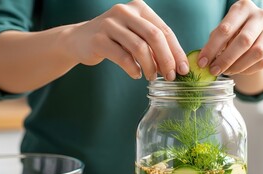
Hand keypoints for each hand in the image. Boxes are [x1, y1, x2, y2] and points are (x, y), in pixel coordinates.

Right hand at [66, 0, 187, 79]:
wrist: (79, 40)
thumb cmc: (114, 40)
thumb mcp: (136, 35)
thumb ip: (154, 44)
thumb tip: (177, 65)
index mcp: (139, 8)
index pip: (164, 30)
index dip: (176, 52)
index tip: (183, 69)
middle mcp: (125, 11)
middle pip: (154, 36)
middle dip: (166, 60)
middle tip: (170, 77)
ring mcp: (110, 23)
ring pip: (139, 47)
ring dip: (150, 67)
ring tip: (151, 77)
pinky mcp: (98, 39)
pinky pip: (122, 57)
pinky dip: (133, 69)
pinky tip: (136, 74)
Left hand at [198, 0, 262, 75]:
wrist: (259, 29)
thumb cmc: (236, 28)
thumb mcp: (225, 28)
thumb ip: (215, 41)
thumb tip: (203, 61)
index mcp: (243, 7)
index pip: (225, 29)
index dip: (212, 48)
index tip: (202, 62)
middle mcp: (261, 16)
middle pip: (244, 41)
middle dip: (226, 59)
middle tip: (214, 70)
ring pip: (256, 53)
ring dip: (238, 66)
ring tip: (226, 71)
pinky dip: (248, 69)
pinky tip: (238, 70)